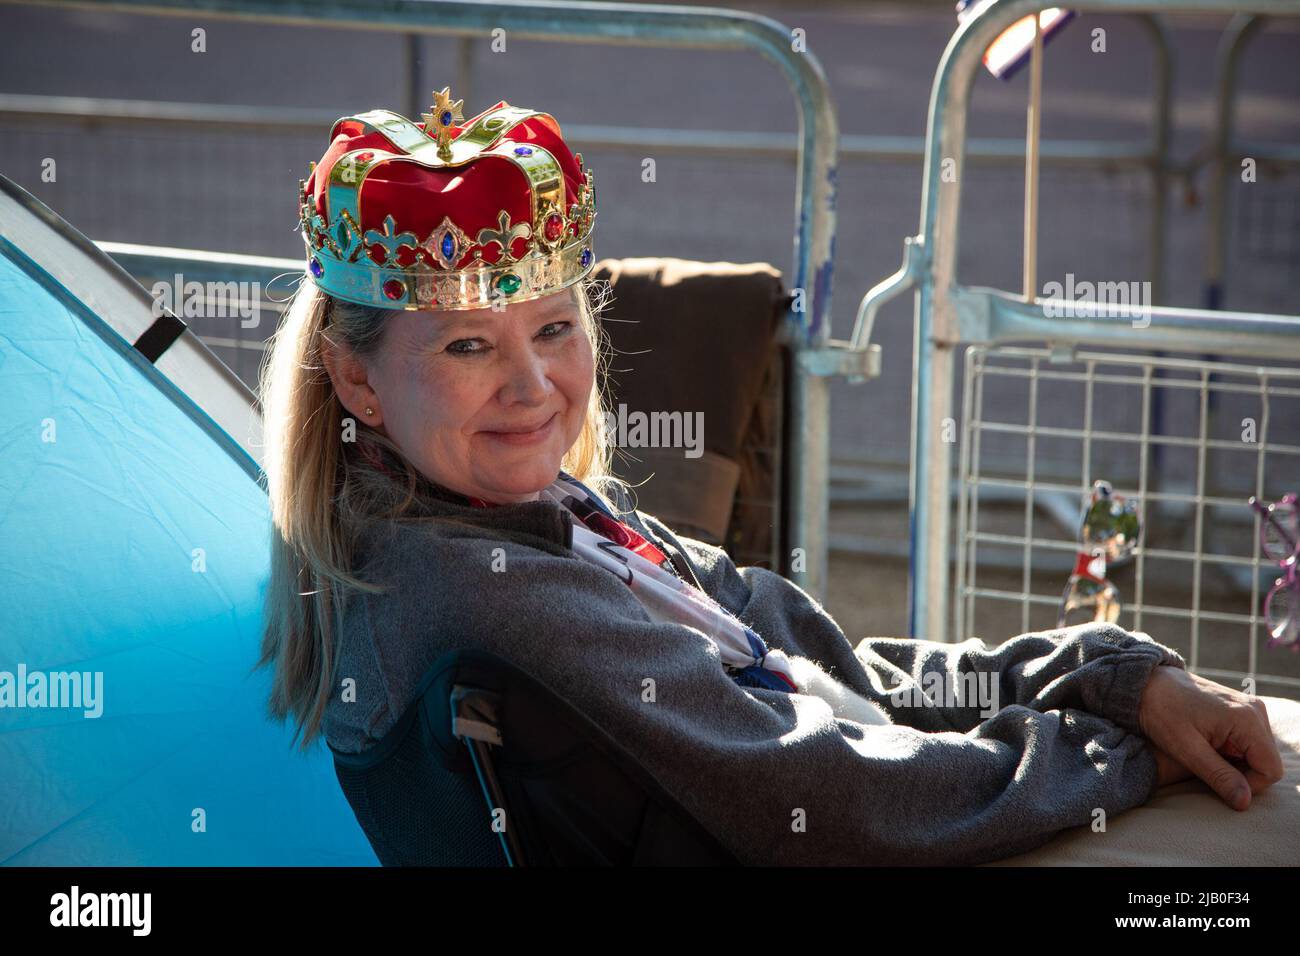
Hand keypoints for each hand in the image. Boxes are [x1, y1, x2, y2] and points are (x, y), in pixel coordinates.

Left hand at [1137, 665, 1284, 809]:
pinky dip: (1232, 752)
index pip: (1270, 769)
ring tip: (1205, 754)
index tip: (1219, 782)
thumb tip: (1245, 803)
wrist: (1147, 684)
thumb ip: (1219, 776)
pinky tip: (1208, 746)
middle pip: (1267, 762)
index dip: (1249, 785)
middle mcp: (1256, 711)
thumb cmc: (1162, 712)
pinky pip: (1249, 743)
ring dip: (1235, 763)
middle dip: (1241, 773)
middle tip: (1207, 767)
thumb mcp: (1187, 749)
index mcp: (1247, 719)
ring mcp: (1250, 709)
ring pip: (1258, 754)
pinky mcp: (1241, 711)